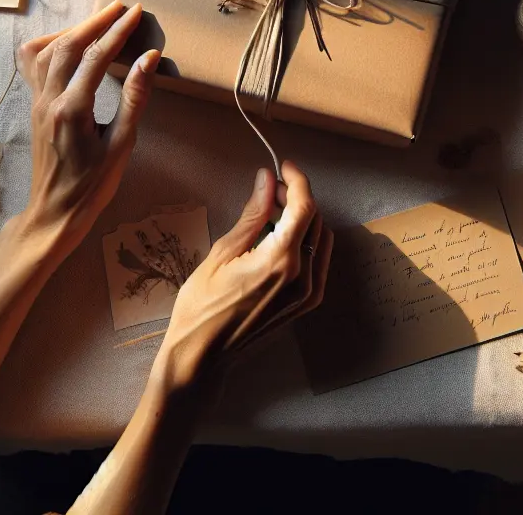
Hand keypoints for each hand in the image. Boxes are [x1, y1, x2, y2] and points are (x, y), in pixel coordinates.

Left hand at [12, 0, 158, 260]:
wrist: (54, 212)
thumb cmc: (92, 186)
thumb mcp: (121, 145)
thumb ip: (134, 99)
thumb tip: (149, 59)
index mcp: (73, 109)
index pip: (97, 56)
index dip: (118, 30)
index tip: (136, 12)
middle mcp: (49, 99)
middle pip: (68, 45)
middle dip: (95, 21)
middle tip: (120, 7)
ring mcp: (37, 102)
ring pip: (45, 50)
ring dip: (72, 30)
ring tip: (98, 21)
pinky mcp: (34, 107)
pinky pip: (33, 65)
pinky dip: (48, 45)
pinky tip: (65, 44)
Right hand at [153, 162, 331, 394]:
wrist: (203, 356)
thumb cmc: (202, 305)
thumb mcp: (223, 253)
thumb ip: (252, 215)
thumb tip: (265, 180)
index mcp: (281, 261)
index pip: (304, 207)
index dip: (297, 181)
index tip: (284, 166)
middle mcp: (303, 277)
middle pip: (314, 221)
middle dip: (296, 198)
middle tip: (270, 189)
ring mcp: (308, 294)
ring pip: (319, 240)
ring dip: (303, 220)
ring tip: (272, 213)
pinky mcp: (306, 305)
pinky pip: (317, 263)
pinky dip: (305, 243)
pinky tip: (279, 239)